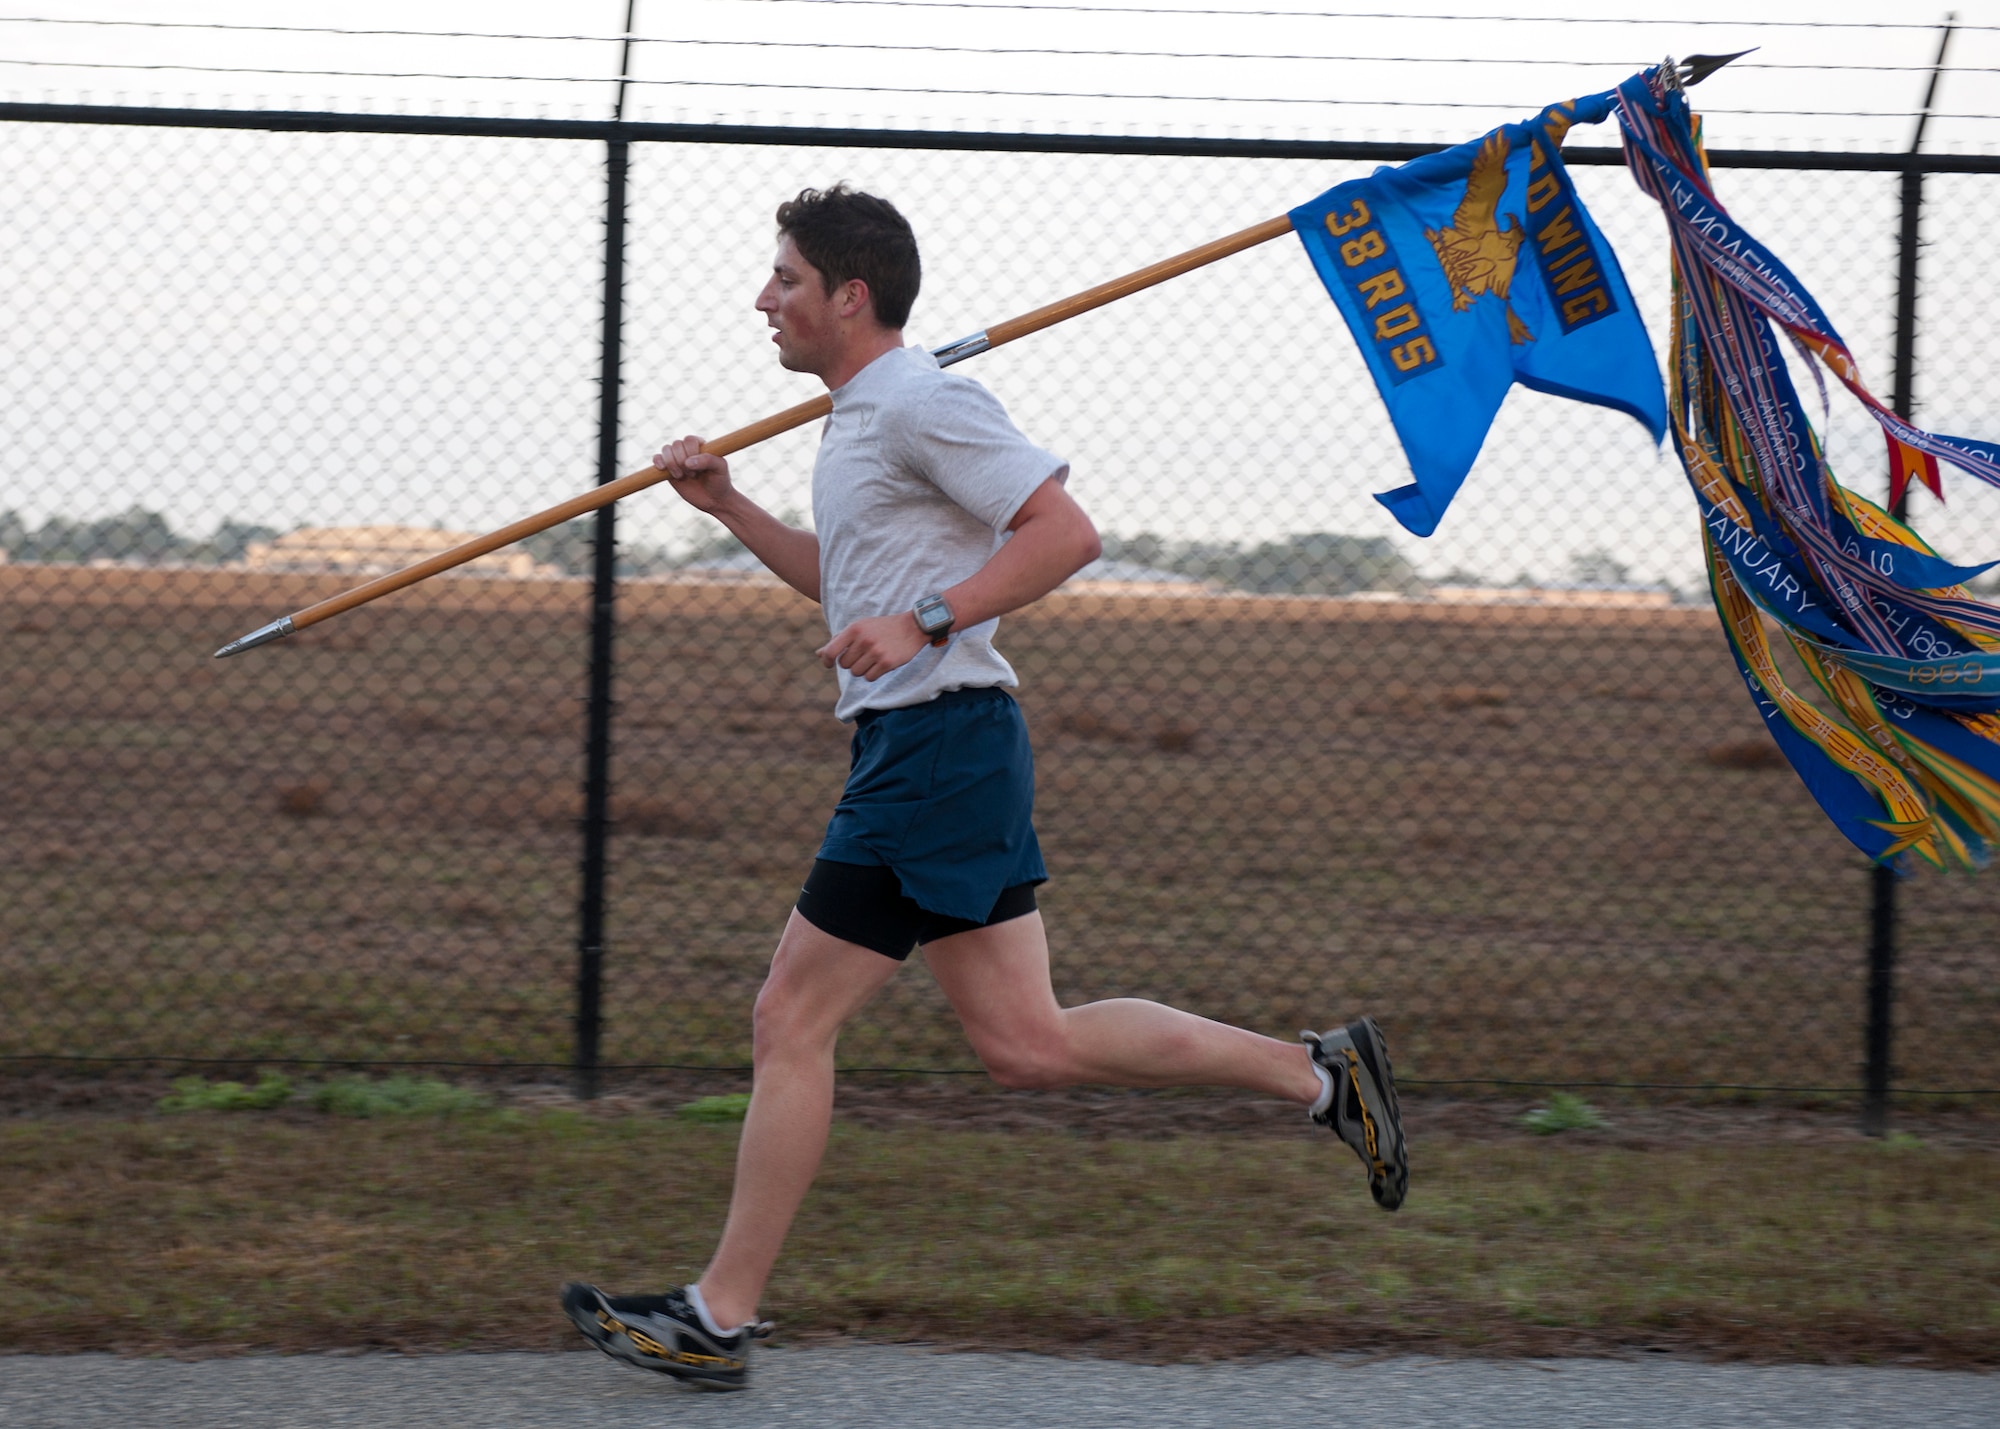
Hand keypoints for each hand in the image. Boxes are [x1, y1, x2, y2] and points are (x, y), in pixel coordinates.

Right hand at [654, 435, 732, 512]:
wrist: (714, 500)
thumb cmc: (720, 482)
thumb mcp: (720, 468)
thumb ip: (708, 460)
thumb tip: (687, 462)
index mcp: (700, 445)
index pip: (689, 440)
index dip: (691, 453)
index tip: (699, 468)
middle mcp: (687, 450)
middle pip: (676, 444)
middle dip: (682, 461)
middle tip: (693, 475)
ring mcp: (677, 459)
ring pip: (666, 450)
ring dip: (671, 463)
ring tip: (681, 476)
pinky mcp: (668, 470)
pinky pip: (657, 458)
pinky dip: (658, 461)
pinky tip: (663, 468)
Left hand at [817, 612, 932, 681]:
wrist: (912, 627)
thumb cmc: (882, 628)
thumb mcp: (860, 627)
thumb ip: (839, 640)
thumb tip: (818, 654)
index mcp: (855, 629)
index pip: (830, 651)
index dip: (826, 660)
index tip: (828, 664)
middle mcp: (864, 640)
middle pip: (844, 664)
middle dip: (850, 663)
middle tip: (862, 656)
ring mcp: (876, 652)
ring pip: (856, 672)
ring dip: (862, 669)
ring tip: (872, 659)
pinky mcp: (887, 663)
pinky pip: (869, 678)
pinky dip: (872, 674)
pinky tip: (880, 664)